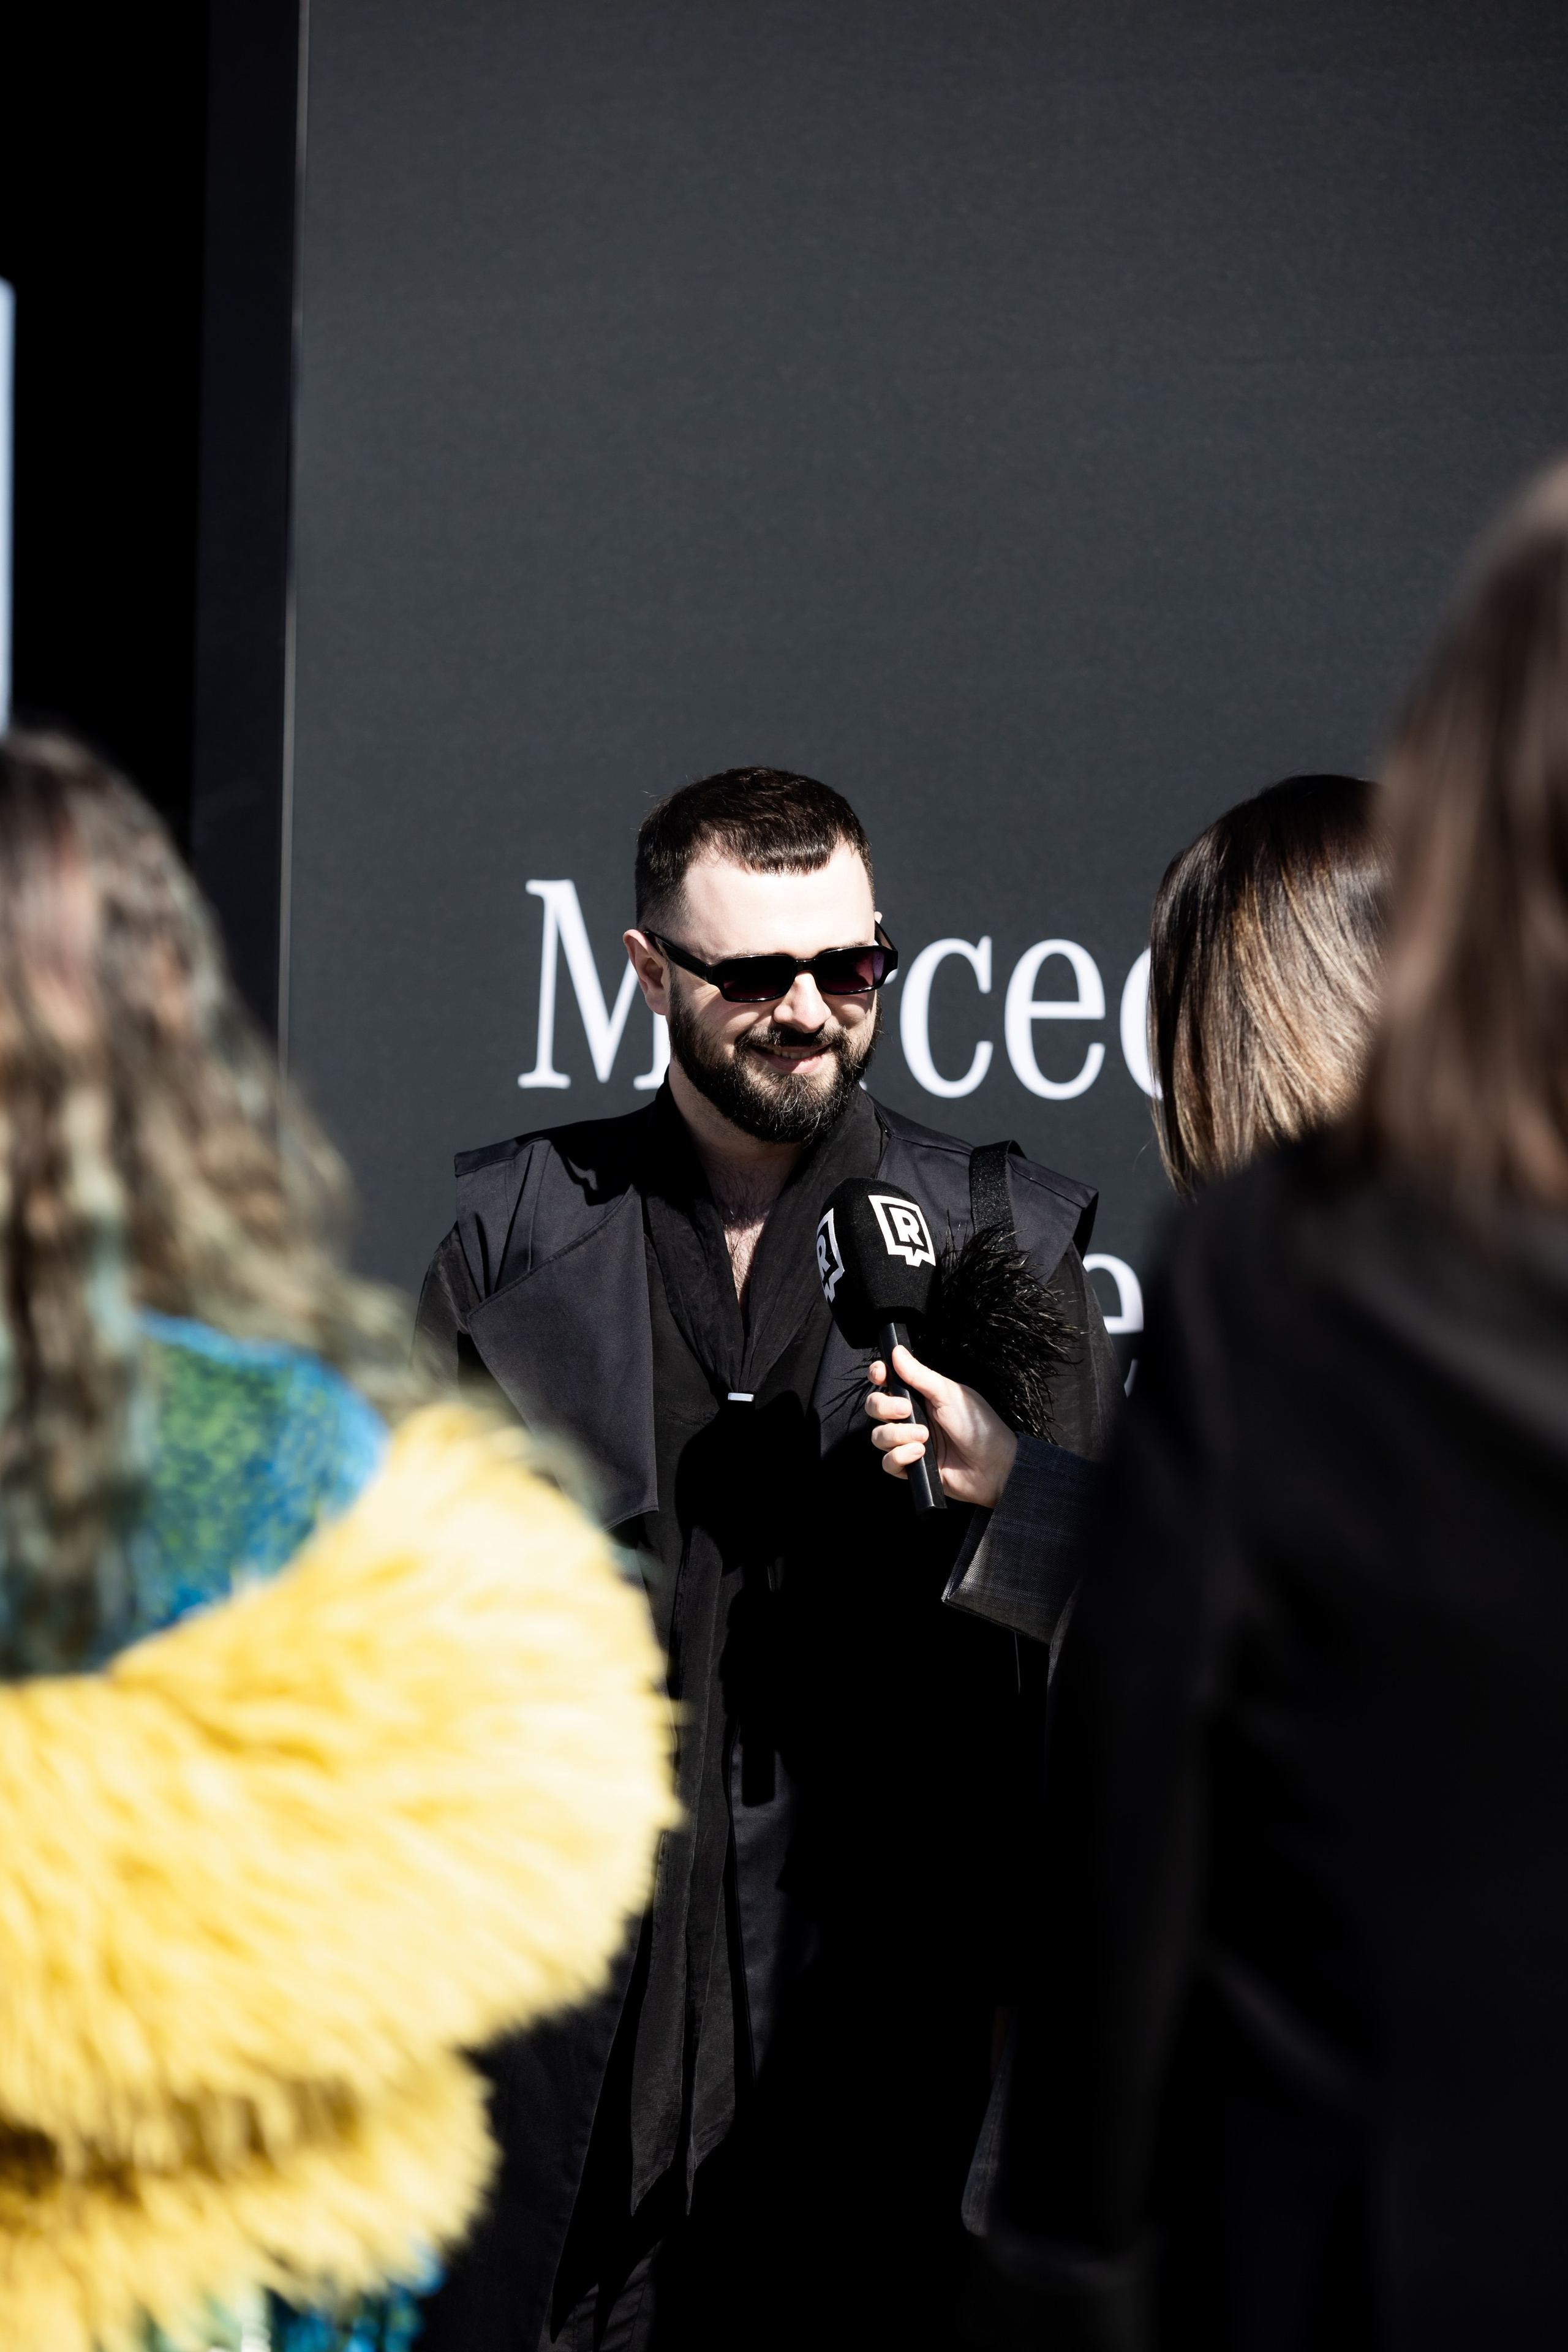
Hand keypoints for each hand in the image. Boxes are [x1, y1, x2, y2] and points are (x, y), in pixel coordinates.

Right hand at [864, 1343, 1018, 1509]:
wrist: (993, 1467)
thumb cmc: (979, 1427)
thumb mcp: (949, 1394)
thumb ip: (919, 1374)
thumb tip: (897, 1351)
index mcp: (920, 1395)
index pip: (887, 1380)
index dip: (878, 1375)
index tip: (881, 1375)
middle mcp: (911, 1417)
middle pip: (875, 1406)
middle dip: (885, 1407)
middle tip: (907, 1410)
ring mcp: (908, 1442)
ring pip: (878, 1436)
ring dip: (898, 1435)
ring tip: (925, 1438)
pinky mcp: (910, 1466)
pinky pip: (887, 1462)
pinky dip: (901, 1457)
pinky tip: (920, 1454)